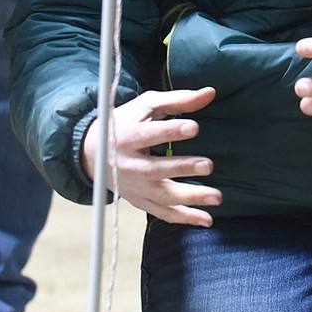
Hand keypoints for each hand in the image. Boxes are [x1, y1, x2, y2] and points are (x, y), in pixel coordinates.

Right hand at [81, 87, 220, 224]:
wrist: (93, 152)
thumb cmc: (126, 122)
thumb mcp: (146, 106)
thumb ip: (178, 100)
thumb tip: (210, 92)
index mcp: (127, 136)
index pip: (149, 134)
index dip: (171, 131)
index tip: (194, 127)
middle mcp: (129, 164)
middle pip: (156, 169)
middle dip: (182, 168)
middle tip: (208, 165)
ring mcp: (135, 186)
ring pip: (162, 196)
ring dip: (191, 197)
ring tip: (218, 196)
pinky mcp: (140, 201)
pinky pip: (163, 213)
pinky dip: (184, 218)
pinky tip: (207, 219)